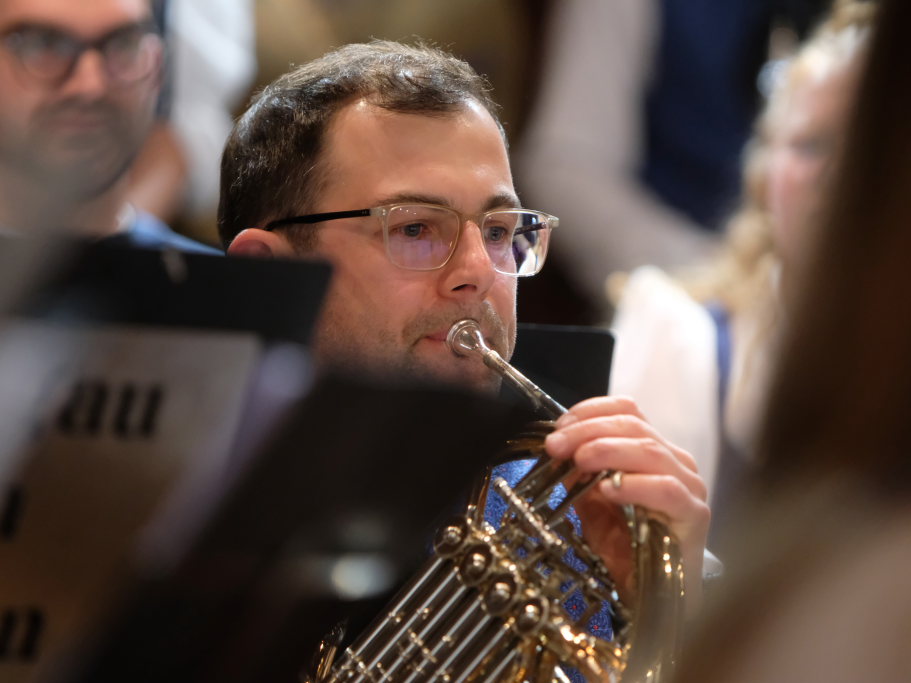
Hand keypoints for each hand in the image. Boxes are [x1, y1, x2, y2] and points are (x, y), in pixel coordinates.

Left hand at [543, 395, 709, 612]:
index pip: (627, 410)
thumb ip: (578, 475)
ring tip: (578, 460)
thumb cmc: (626, 548)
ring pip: (650, 450)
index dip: (591, 411)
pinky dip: (633, 484)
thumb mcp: (590, 504)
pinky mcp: (695, 515)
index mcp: (653, 450)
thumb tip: (559, 450)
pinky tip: (607, 489)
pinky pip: (666, 489)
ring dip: (607, 450)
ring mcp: (689, 487)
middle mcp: (675, 462)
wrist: (650, 597)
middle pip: (635, 426)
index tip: (559, 427)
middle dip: (588, 430)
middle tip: (557, 445)